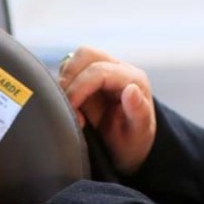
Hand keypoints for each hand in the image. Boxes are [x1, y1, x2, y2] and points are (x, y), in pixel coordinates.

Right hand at [59, 46, 155, 173]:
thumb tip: (131, 90)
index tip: (70, 111)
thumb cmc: (132, 143)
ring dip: (65, 80)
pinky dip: (63, 84)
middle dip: (69, 79)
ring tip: (68, 107)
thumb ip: (138, 112)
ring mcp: (103, 70)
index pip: (98, 71)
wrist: (128, 148)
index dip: (78, 88)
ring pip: (75, 59)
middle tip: (64, 106)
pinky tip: (68, 104)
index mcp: (133, 79)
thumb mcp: (139, 134)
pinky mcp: (89, 77)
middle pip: (86, 55)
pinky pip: (69, 69)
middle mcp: (118, 69)